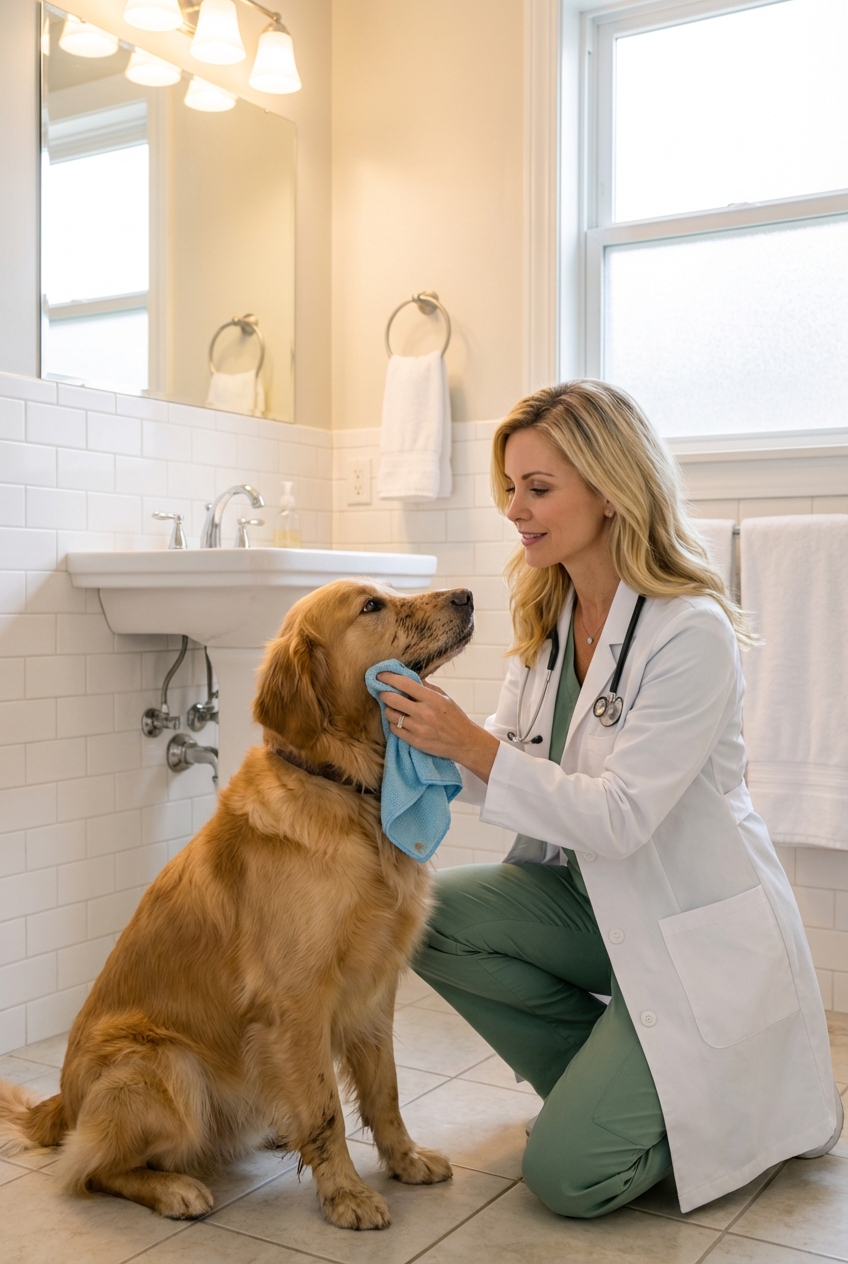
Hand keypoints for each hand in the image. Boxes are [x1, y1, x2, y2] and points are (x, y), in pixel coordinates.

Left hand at [377, 672, 499, 783]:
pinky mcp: (414, 741)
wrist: (464, 742)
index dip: (388, 677)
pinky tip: (400, 721)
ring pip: (390, 715)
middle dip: (384, 693)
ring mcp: (418, 728)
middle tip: (382, 692)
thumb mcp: (444, 697)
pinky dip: (394, 723)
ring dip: (389, 710)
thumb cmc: (454, 717)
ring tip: (394, 708)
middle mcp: (423, 713)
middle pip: (392, 699)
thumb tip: (408, 677)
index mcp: (432, 699)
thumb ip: (426, 687)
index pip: (404, 684)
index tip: (380, 675)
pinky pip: (394, 729)